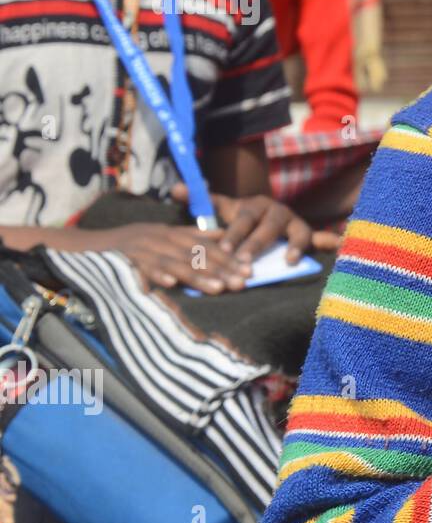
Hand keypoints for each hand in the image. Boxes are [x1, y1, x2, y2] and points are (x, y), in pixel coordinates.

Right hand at [92, 223, 251, 293]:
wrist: (90, 244)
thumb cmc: (134, 242)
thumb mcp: (166, 233)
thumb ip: (194, 235)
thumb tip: (224, 234)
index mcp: (173, 234)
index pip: (207, 247)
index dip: (229, 258)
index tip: (249, 271)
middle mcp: (162, 240)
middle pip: (197, 256)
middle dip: (222, 270)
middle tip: (242, 283)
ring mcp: (144, 251)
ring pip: (175, 264)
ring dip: (197, 277)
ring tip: (218, 288)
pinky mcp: (126, 261)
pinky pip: (142, 269)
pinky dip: (155, 275)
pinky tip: (170, 284)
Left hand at [172, 184, 338, 263]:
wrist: (267, 214)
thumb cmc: (242, 218)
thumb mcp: (223, 210)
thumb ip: (202, 201)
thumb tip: (174, 189)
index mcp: (254, 205)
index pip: (243, 219)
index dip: (235, 234)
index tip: (225, 250)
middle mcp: (277, 211)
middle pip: (268, 228)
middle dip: (257, 244)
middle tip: (246, 262)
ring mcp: (295, 221)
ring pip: (297, 232)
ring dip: (293, 246)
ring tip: (286, 261)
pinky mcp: (308, 233)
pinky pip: (321, 238)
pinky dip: (330, 242)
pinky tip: (338, 247)